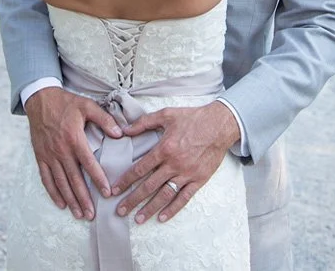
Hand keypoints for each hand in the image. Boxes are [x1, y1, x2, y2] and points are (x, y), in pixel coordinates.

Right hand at [24, 86, 123, 221]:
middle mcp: (61, 150)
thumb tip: (120, 133)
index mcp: (74, 138)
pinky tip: (61, 203)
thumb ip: (104, 119)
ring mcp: (49, 154)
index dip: (98, 179)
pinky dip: (53, 192)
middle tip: (92, 214)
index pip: (89, 164)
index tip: (107, 193)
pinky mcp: (40, 156)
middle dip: (84, 199)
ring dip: (70, 200)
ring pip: (60, 182)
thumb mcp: (86, 105)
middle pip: (74, 179)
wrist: (40, 98)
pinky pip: (46, 178)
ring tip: (79, 214)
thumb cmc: (65, 102)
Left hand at [113, 101, 239, 223]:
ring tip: (138, 219)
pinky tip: (162, 218)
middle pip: (149, 186)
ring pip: (165, 195)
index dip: (126, 180)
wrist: (218, 125)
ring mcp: (187, 174)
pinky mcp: (198, 180)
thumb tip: (124, 130)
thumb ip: (144, 122)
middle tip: (120, 211)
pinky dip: (173, 209)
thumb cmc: (191, 118)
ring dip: (150, 208)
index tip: (115, 190)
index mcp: (164, 148)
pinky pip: (184, 198)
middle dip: (133, 199)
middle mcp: (174, 164)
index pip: (140, 168)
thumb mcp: (166, 114)